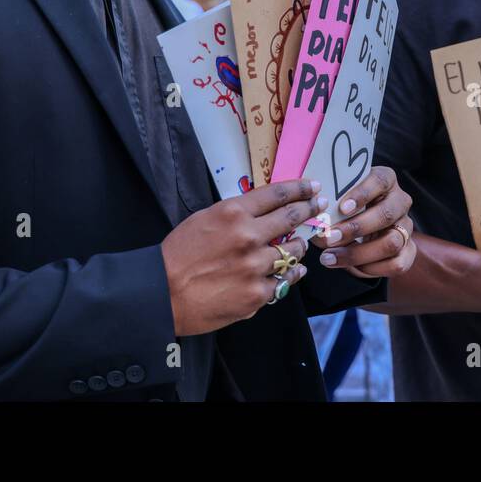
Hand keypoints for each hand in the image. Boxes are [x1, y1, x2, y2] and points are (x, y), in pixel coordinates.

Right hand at [161, 179, 324, 336]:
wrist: (161, 293)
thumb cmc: (178, 255)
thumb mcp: (203, 220)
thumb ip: (234, 215)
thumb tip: (262, 211)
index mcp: (233, 213)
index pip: (277, 194)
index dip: (299, 189)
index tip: (312, 187)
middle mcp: (248, 237)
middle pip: (292, 218)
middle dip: (310, 209)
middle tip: (319, 204)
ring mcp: (255, 267)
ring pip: (293, 251)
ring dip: (299, 246)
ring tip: (300, 244)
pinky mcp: (257, 294)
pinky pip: (284, 281)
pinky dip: (289, 274)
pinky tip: (292, 271)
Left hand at [311, 166, 416, 278]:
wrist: (360, 232)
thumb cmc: (343, 210)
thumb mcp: (335, 204)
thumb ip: (327, 210)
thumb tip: (316, 224)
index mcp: (385, 180)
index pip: (380, 180)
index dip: (362, 194)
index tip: (342, 208)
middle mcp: (400, 201)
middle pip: (386, 214)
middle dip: (356, 228)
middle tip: (329, 238)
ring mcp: (407, 226)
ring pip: (392, 242)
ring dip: (359, 253)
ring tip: (331, 258)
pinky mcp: (409, 249)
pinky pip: (398, 264)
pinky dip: (372, 269)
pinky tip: (351, 267)